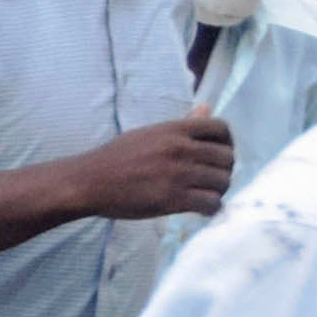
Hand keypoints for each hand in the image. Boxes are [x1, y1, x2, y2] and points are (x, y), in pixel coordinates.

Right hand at [65, 112, 231, 221]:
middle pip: (227, 158)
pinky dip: (211, 208)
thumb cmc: (116, 157)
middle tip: (211, 179)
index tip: (216, 155)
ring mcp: (178, 174)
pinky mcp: (174, 199)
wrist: (89, 182)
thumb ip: (181, 124)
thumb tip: (206, 107)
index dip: (226, 143)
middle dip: (223, 170)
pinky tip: (201, 208)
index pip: (221, 129)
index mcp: (174, 130)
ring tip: (206, 194)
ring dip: (218, 190)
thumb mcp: (149, 134)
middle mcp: (180, 149)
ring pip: (222, 182)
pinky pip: (211, 203)